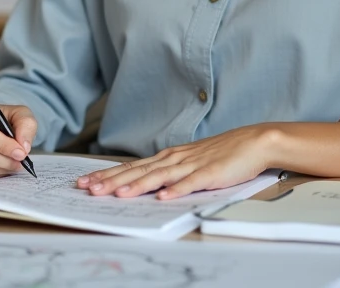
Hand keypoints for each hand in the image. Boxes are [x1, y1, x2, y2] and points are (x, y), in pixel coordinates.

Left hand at [76, 124, 277, 199]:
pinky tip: (163, 197)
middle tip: (89, 188)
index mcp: (168, 157)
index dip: (109, 175)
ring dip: (137, 186)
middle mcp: (175, 159)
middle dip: (112, 181)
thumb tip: (146, 185)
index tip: (87, 181)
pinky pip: (190, 183)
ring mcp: (191, 165)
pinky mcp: (209, 174)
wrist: (252, 142)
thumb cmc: (221, 154)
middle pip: (138, 171)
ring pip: (158, 177)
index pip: (132, 167)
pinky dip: (176, 190)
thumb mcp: (188, 162)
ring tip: (118, 194)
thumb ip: (168, 172)